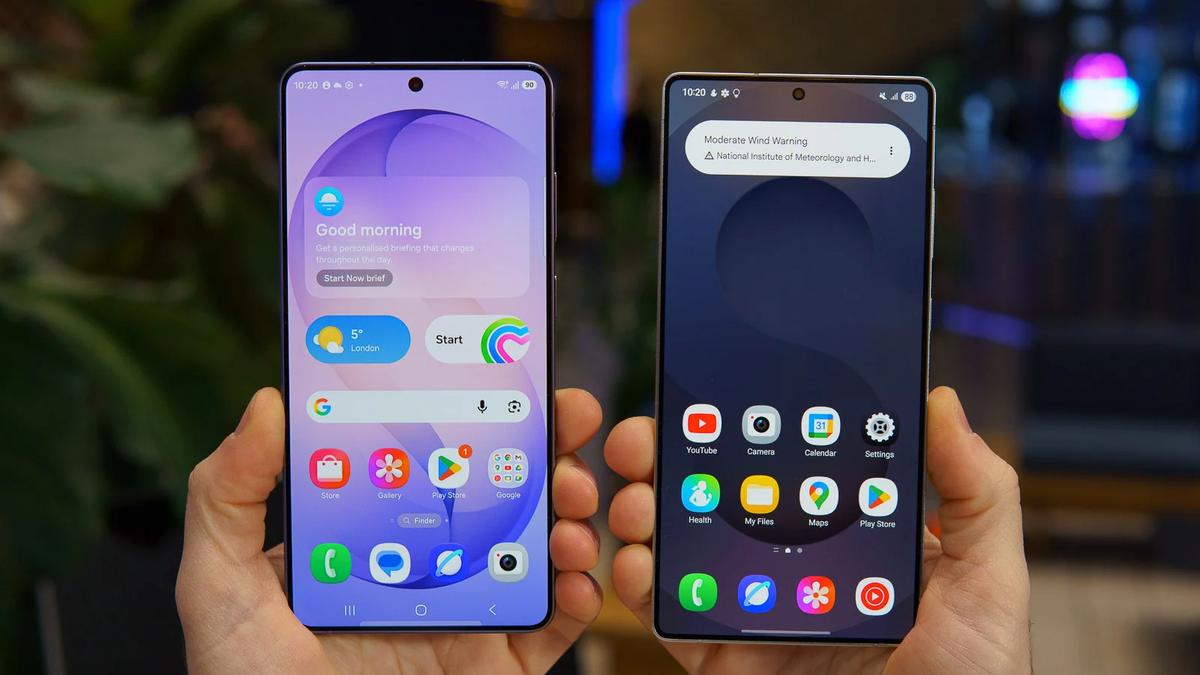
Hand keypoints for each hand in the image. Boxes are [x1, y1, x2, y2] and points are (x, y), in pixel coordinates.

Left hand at [177, 387, 602, 674]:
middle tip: (569, 415)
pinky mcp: (497, 666)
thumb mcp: (217, 586)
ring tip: (573, 500)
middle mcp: (428, 565)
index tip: (509, 368)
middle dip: (546, 446)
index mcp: (372, 533)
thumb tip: (266, 405)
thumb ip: (227, 495)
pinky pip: (553, 627)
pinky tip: (579, 576)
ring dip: (573, 513)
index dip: (475, 408)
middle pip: (501, 490)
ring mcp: (468, 614)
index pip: (430, 454)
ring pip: (540, 547)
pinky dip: (581, 597)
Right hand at [606, 387, 1030, 674]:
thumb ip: (976, 493)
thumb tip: (942, 403)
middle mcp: (796, 565)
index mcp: (854, 537)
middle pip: (720, 494)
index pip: (790, 462)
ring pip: (682, 545)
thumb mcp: (988, 584)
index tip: (708, 391)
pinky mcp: (724, 658)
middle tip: (644, 439)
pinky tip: (636, 561)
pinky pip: (671, 616)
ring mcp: (755, 611)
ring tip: (637, 501)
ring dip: (644, 510)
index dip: (743, 424)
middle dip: (670, 456)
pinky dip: (639, 585)